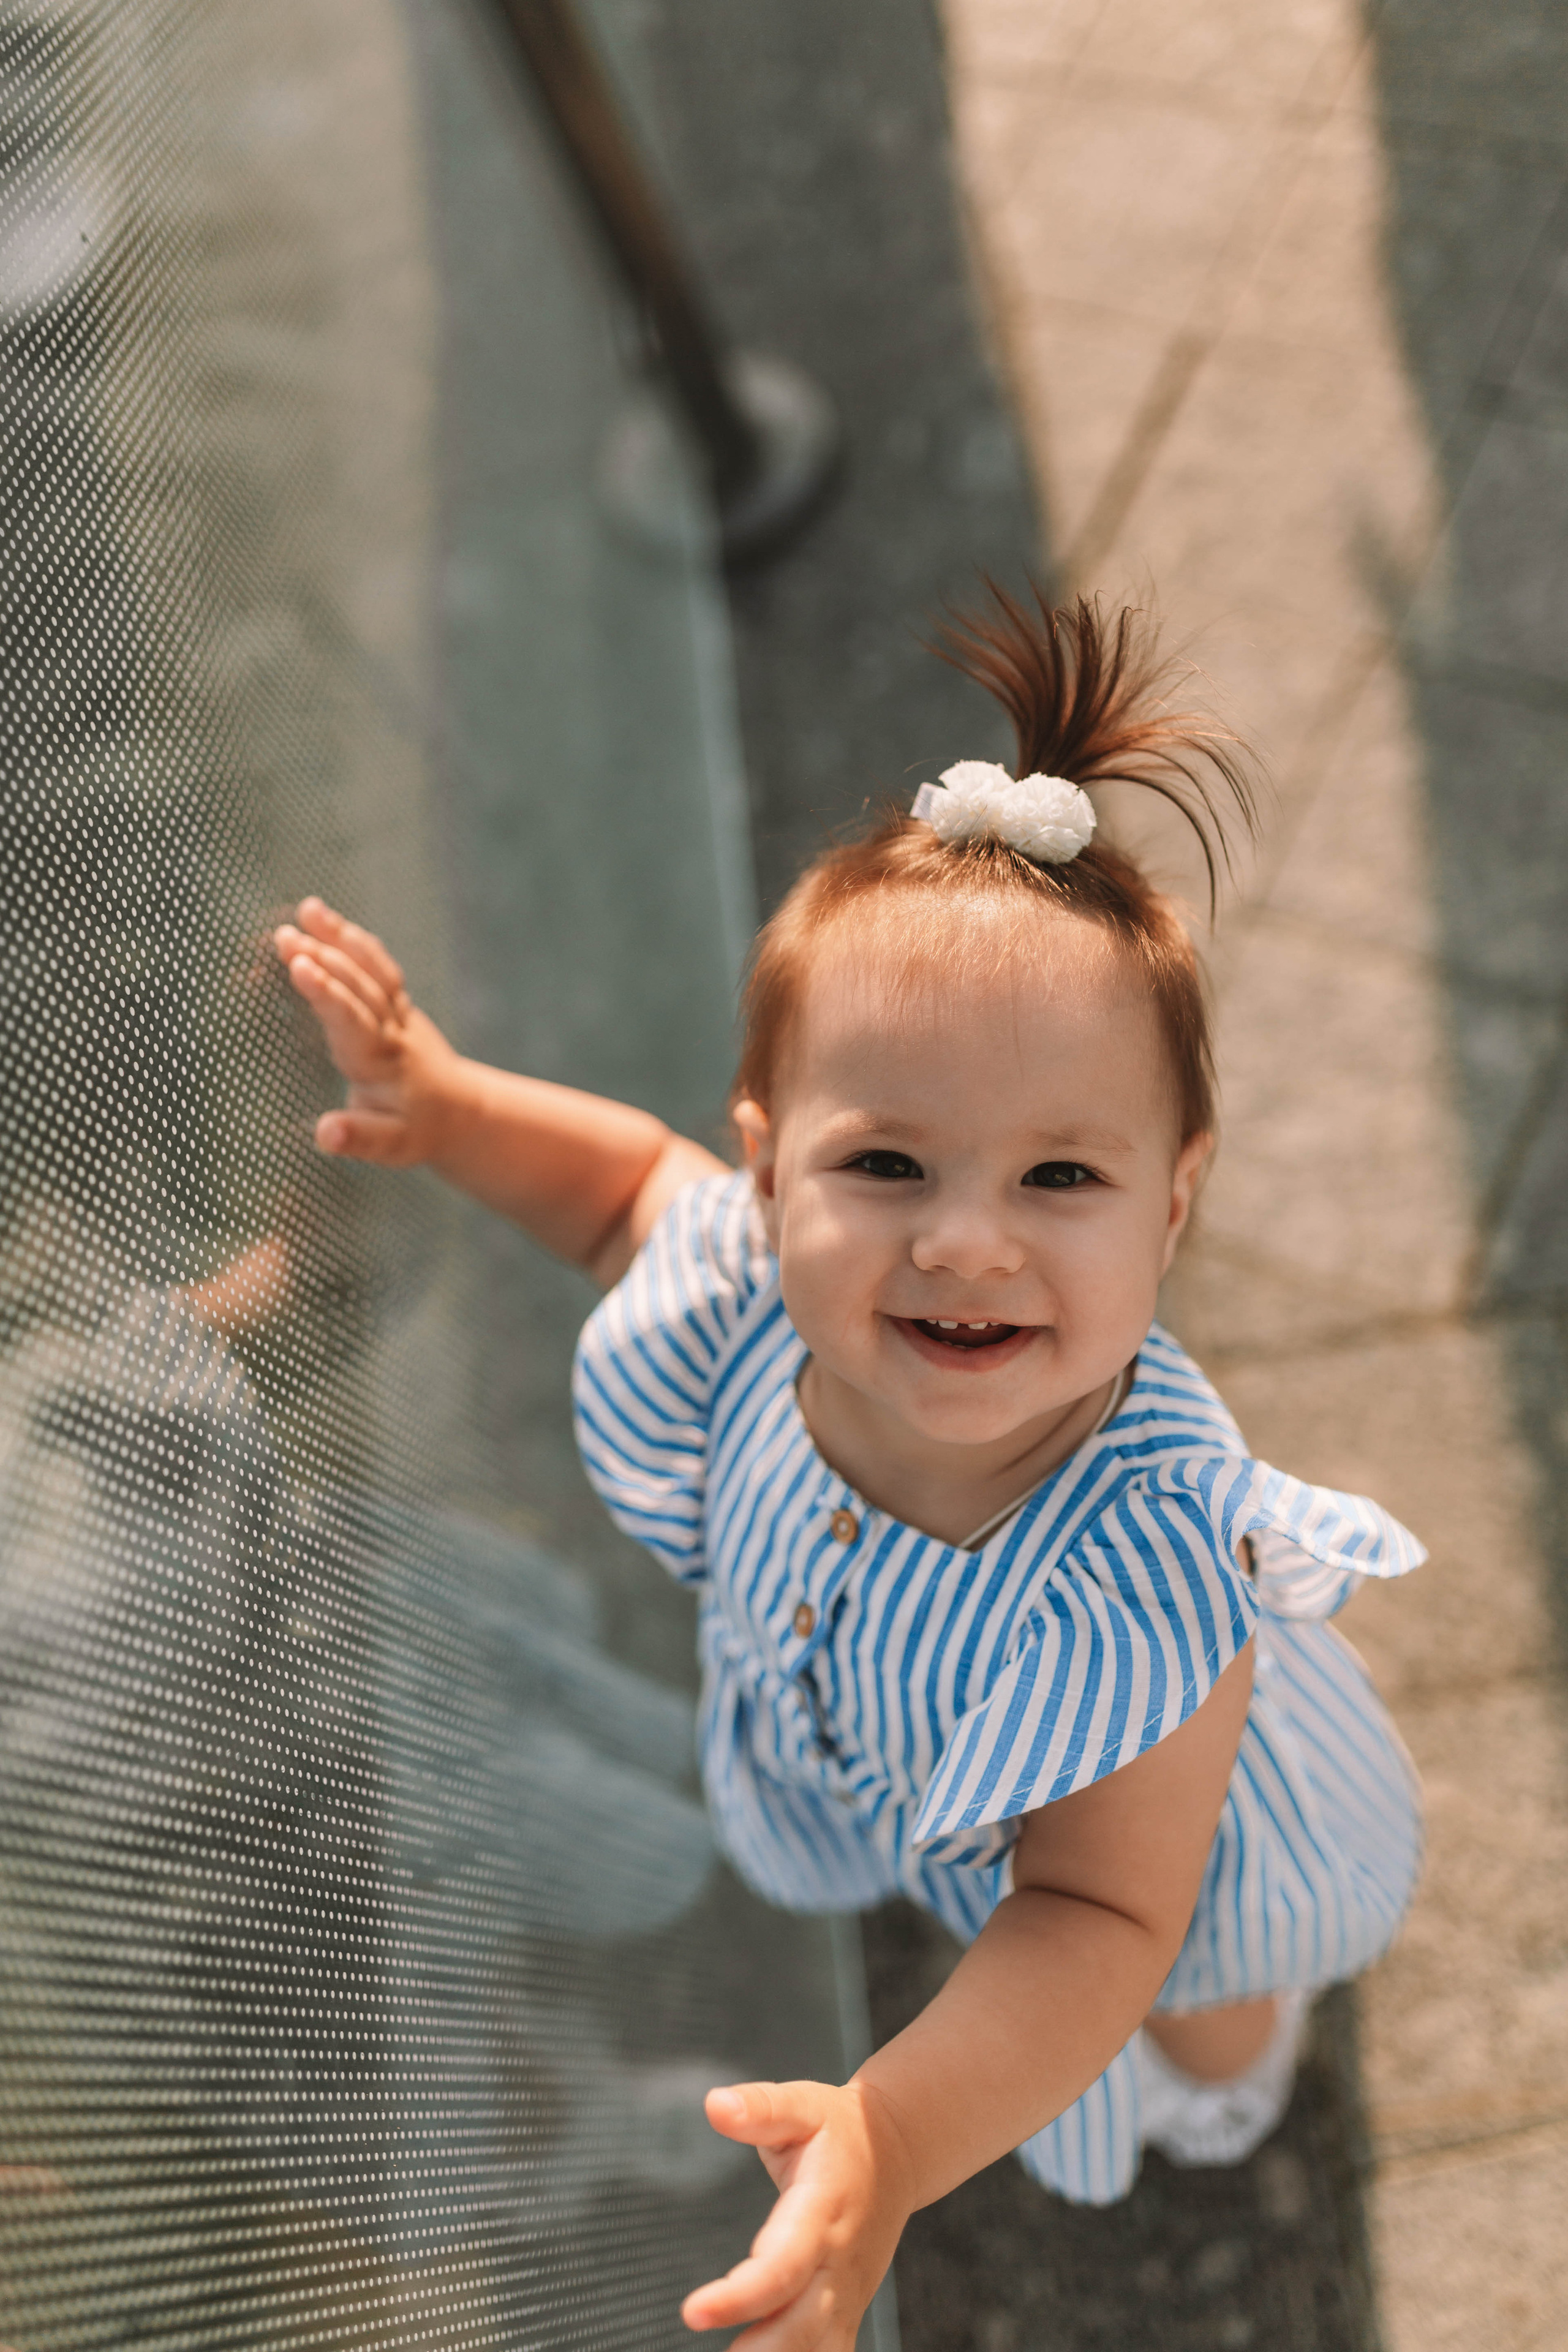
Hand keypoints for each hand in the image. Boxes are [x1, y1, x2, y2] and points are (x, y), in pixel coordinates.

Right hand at [273, 898, 460, 1167]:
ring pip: (372, 969)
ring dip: (340, 938)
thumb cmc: (419, 1129)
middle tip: (284, 936)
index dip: (326, 993)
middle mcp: (391, 1032)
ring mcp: (398, 1014)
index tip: (300, 966)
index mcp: (380, 1063)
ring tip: (308, 910)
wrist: (462, 1113)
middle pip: (358, 987)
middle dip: (324, 958)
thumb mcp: (389, 1145)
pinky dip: (355, 942)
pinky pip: (379, 966)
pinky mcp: (398, 1005)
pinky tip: (327, 920)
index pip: (352, 1021)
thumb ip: (357, 1139)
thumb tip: (325, 1134)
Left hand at [681, 2079, 911, 2350]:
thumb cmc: (842, 2130)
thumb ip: (760, 2107)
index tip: (693, 2311)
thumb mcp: (803, 2105)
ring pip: (816, 2350)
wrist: (899, 2152)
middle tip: (706, 2347)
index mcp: (821, 2211)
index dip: (740, 2295)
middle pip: (799, 2327)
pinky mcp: (847, 2310)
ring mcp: (846, 2293)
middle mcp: (837, 2263)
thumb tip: (715, 2104)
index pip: (782, 2265)